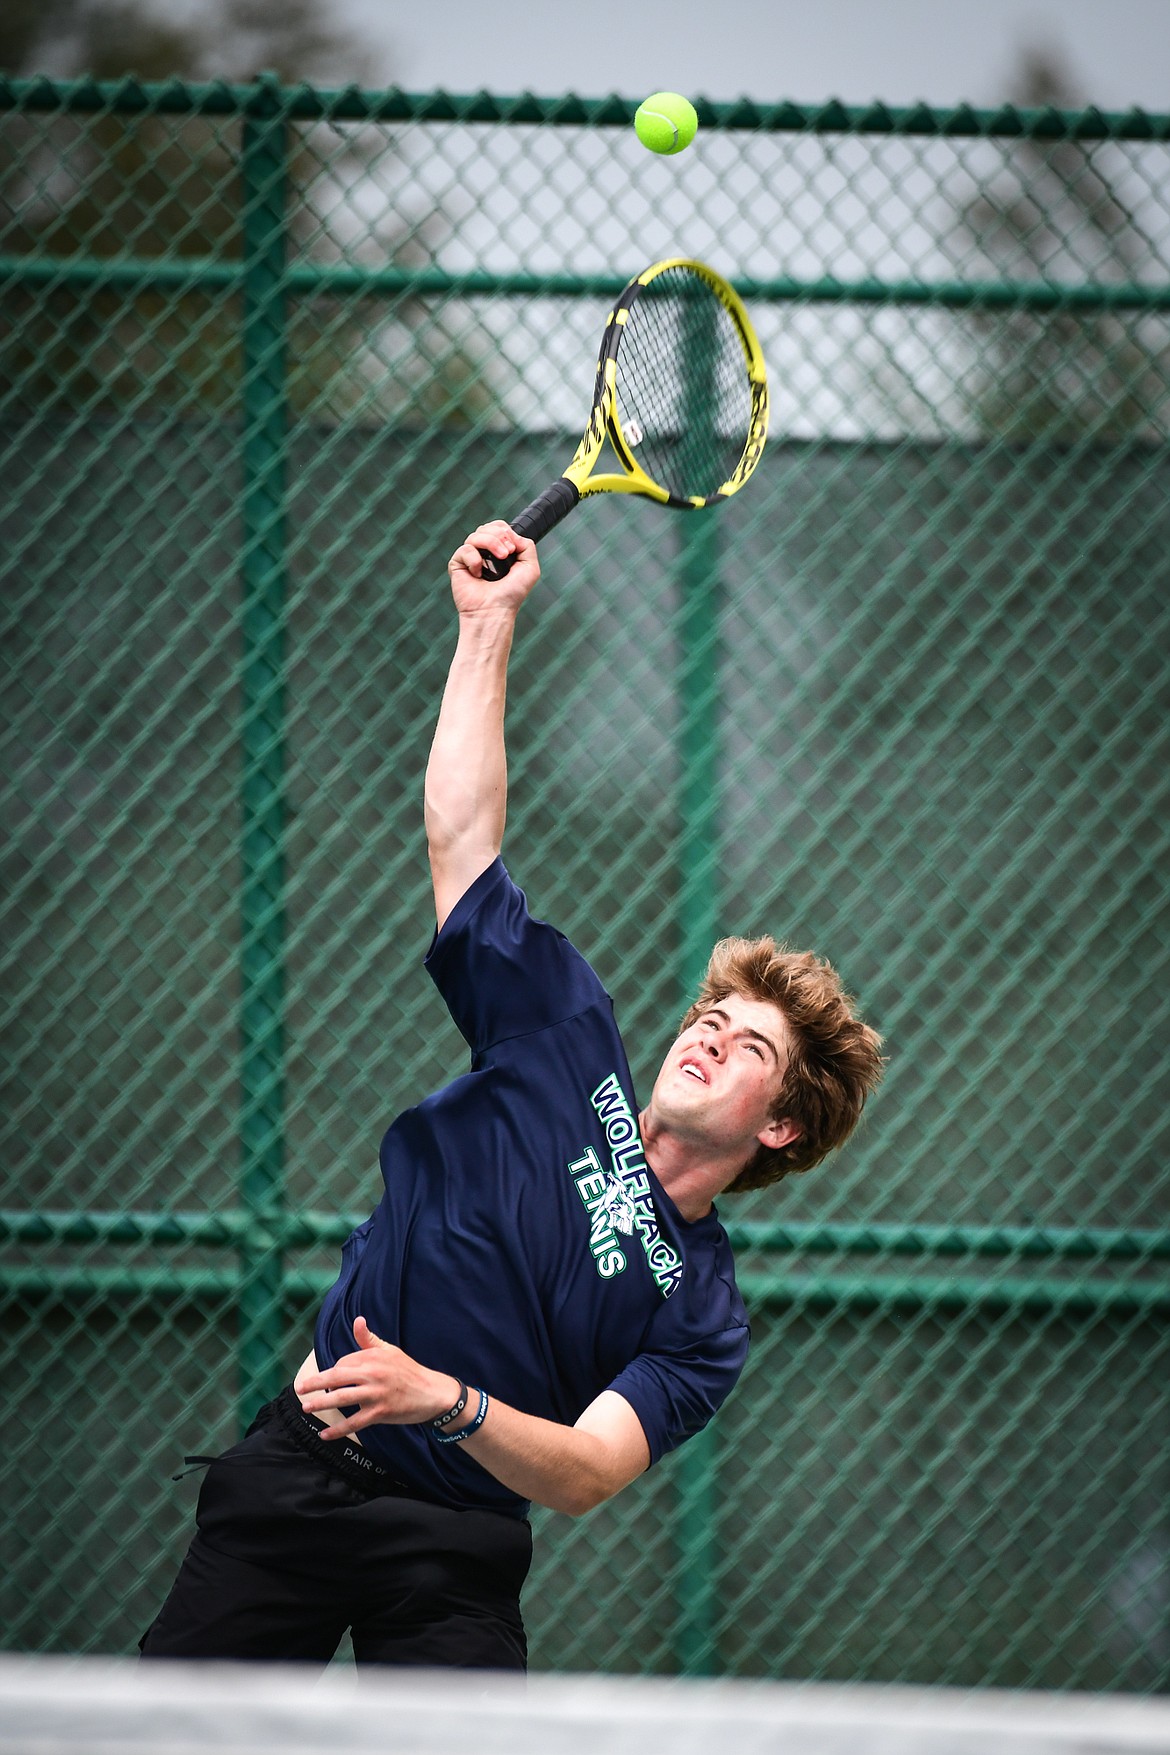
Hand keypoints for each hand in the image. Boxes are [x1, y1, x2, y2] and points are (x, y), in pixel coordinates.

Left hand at [295, 1316, 458, 1441]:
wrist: (432, 1393)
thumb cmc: (409, 1371)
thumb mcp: (390, 1351)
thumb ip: (369, 1340)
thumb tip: (358, 1320)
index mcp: (372, 1357)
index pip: (343, 1363)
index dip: (333, 1373)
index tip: (331, 1381)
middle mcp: (372, 1373)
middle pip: (336, 1377)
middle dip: (315, 1383)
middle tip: (300, 1388)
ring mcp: (375, 1393)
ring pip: (342, 1398)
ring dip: (321, 1403)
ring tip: (307, 1407)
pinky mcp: (380, 1412)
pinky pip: (355, 1422)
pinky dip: (339, 1430)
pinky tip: (325, 1434)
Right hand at [447, 520, 538, 618]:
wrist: (495, 610)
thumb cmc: (511, 594)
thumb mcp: (530, 568)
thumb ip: (527, 545)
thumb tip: (511, 533)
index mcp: (499, 551)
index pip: (498, 527)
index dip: (506, 531)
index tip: (513, 548)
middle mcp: (484, 552)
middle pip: (487, 527)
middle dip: (499, 536)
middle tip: (506, 553)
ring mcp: (470, 557)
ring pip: (476, 535)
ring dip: (490, 543)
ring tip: (498, 559)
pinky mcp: (457, 564)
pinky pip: (465, 549)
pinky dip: (474, 559)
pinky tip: (478, 573)